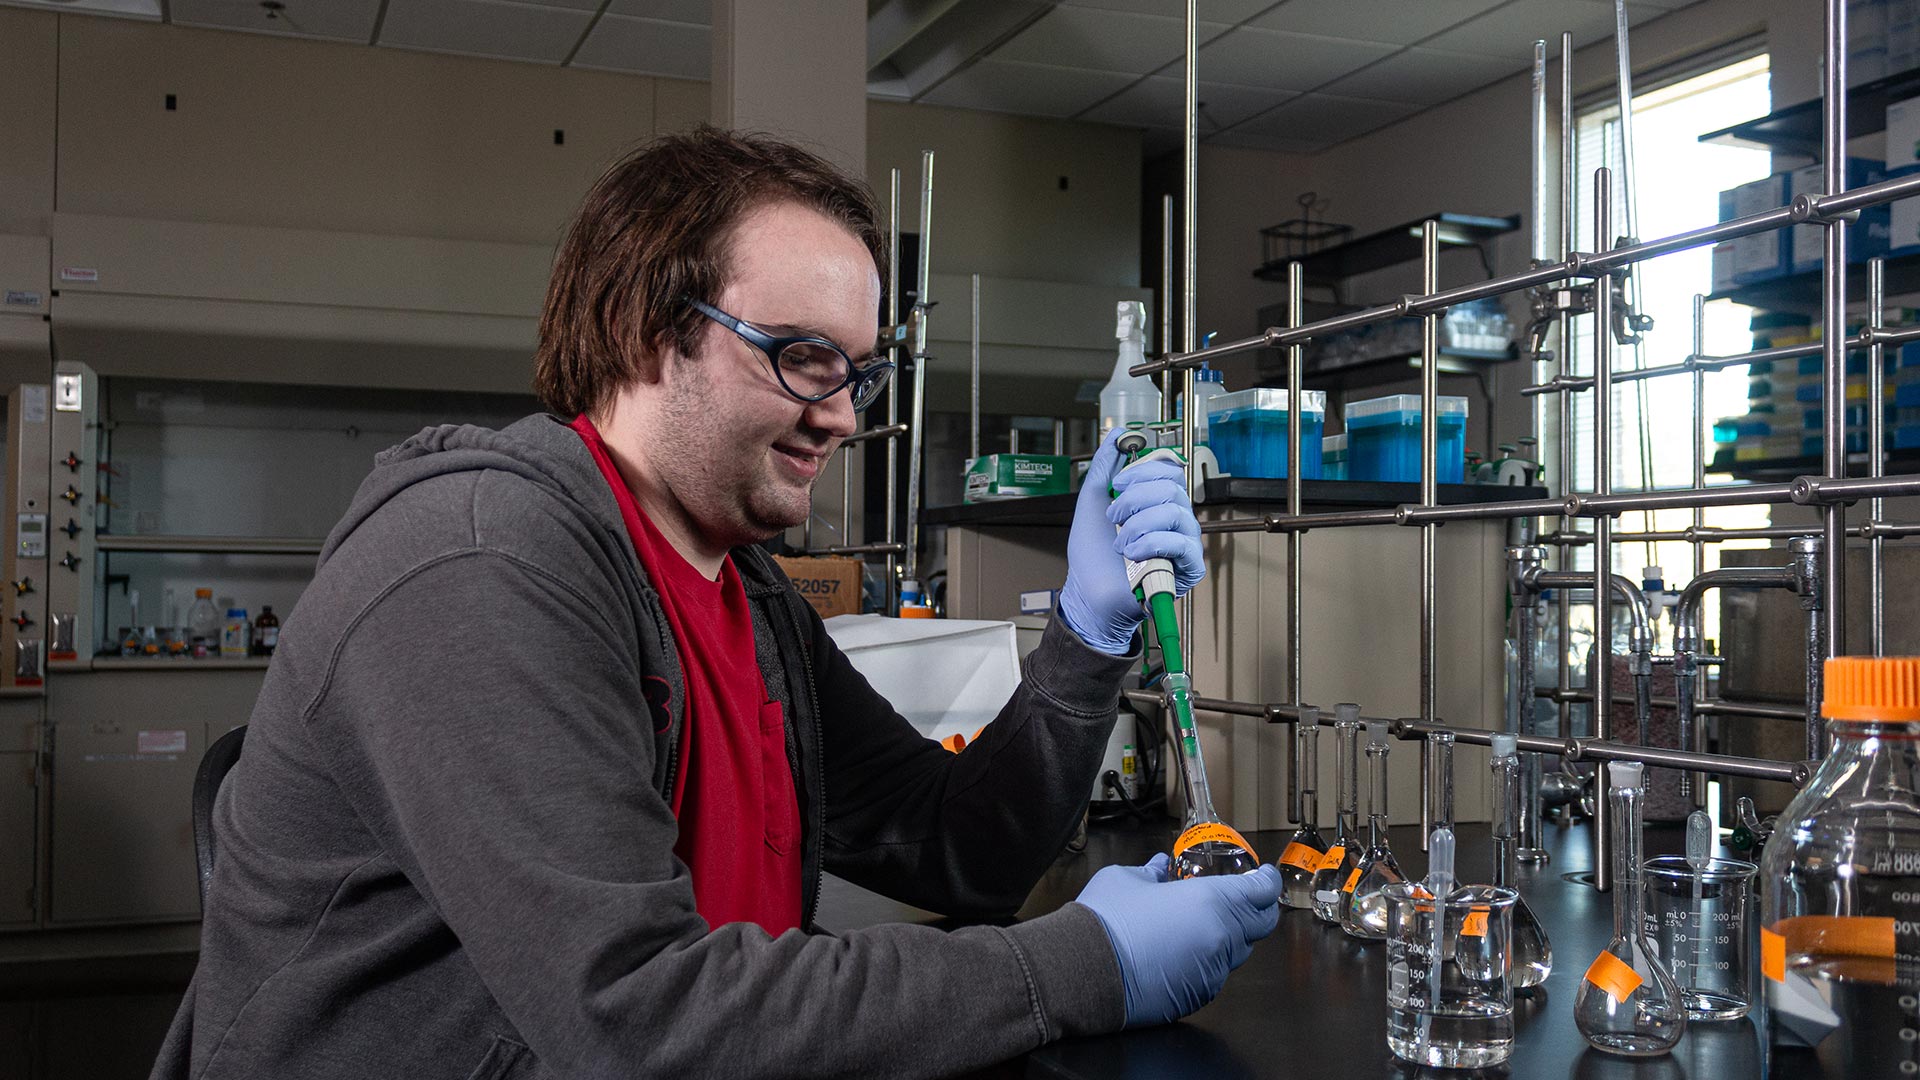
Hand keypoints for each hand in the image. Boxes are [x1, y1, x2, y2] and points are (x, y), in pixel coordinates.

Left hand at [1057, 427, 1204, 654]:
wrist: (1089, 592)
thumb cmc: (1092, 553)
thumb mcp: (1093, 499)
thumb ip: (1104, 464)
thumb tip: (1118, 432)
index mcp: (1157, 500)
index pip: (1169, 468)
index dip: (1143, 470)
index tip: (1118, 484)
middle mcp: (1175, 518)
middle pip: (1172, 486)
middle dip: (1134, 499)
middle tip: (1113, 518)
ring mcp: (1184, 542)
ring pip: (1175, 512)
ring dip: (1138, 525)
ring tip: (1120, 542)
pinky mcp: (1188, 567)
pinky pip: (1182, 543)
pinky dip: (1151, 544)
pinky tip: (1133, 554)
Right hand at [1073, 854, 1281, 1027]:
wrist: (1082, 970)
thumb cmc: (1105, 922)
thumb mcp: (1128, 878)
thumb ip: (1153, 872)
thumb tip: (1160, 868)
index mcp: (1211, 901)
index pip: (1261, 890)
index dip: (1266, 880)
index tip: (1263, 876)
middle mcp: (1221, 938)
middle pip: (1261, 923)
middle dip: (1257, 907)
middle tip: (1243, 898)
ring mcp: (1212, 971)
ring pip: (1238, 951)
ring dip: (1230, 935)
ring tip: (1203, 924)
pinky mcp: (1197, 996)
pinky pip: (1215, 974)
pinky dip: (1209, 960)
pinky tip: (1183, 951)